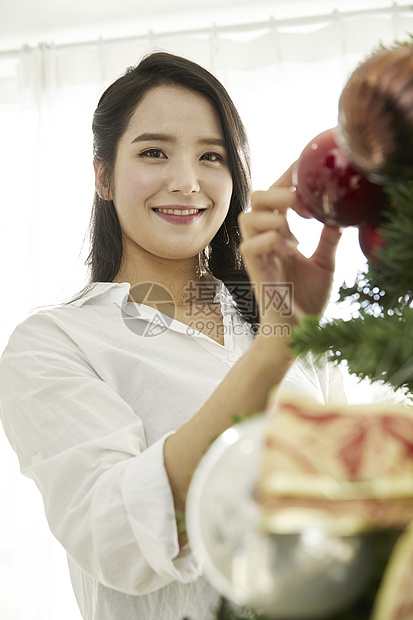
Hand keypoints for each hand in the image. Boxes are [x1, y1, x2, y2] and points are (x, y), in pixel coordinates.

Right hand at [238, 165, 341, 327]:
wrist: (297, 330)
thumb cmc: (305, 298)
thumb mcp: (324, 263)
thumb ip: (328, 239)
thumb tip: (340, 215)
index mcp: (280, 233)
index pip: (275, 195)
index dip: (286, 179)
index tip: (305, 172)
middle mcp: (265, 240)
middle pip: (255, 198)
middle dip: (276, 191)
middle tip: (300, 200)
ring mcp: (258, 254)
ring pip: (246, 217)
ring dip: (271, 215)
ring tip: (293, 227)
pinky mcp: (255, 271)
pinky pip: (249, 246)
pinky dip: (269, 240)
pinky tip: (289, 248)